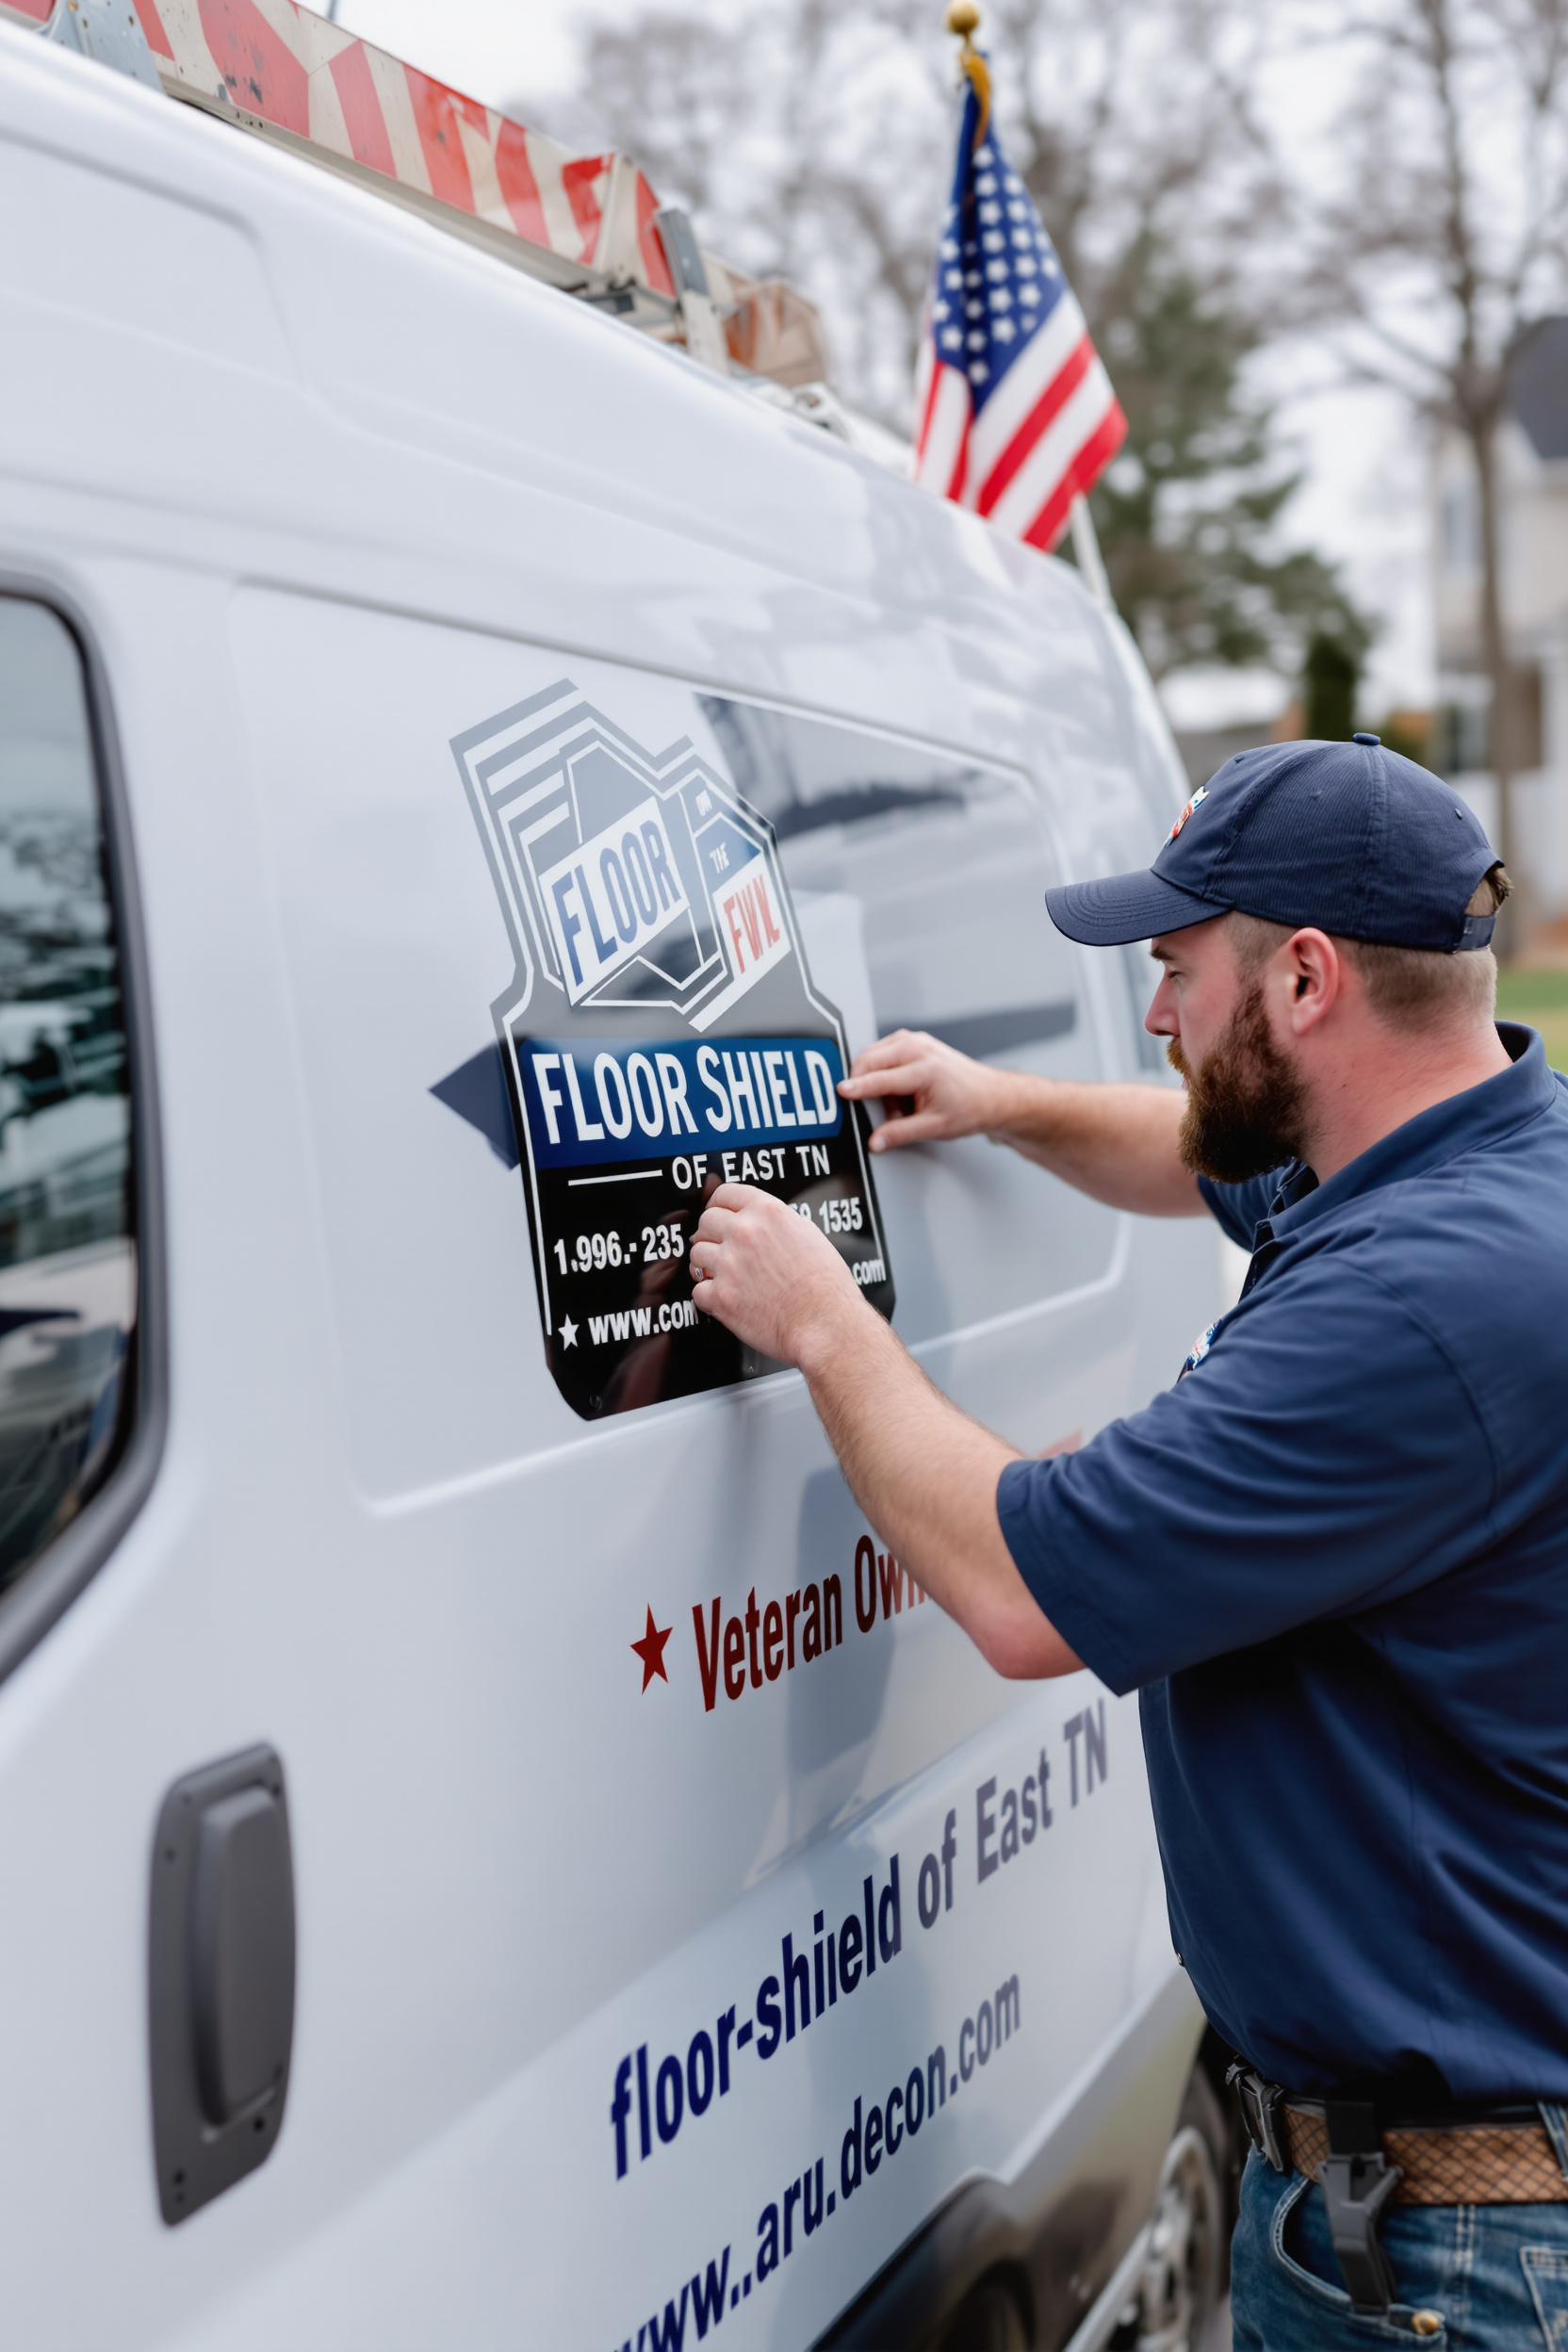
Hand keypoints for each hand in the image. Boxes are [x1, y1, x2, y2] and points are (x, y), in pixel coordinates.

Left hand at [689, 1184, 864, 1367]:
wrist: (825, 1322)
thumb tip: (761, 1224)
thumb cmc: (825, 1286)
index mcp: (768, 1213)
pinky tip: (725, 1298)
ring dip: (707, 1265)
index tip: (718, 1214)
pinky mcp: (721, 1296)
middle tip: (720, 1248)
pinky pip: (698, 1290)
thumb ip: (777, 1223)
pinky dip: (709, 1296)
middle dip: (711, 1234)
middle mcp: (744, 1233)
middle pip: (706, 1222)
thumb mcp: (809, 1235)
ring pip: (697, 1254)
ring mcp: (729, 1264)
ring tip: (723, 1275)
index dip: (719, 1205)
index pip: (725, 1194)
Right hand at [839, 1029, 1004, 1152]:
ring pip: (873, 1055)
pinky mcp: (912, 1040)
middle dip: (862, 1084)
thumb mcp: (935, 1127)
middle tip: (874, 1111)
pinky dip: (882, 1071)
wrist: (991, 1095)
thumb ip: (901, 1134)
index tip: (841, 1092)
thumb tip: (875, 1142)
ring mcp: (914, 1040)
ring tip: (897, 1103)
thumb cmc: (969, 1108)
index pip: (882, 1078)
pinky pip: (883, 1053)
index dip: (858, 1087)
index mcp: (925, 1069)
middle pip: (870, 1060)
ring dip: (873, 1079)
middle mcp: (918, 1048)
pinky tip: (898, 1089)